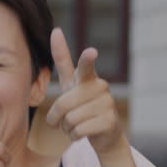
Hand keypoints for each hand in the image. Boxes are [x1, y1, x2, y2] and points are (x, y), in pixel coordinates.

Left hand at [45, 28, 125, 155]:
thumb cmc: (82, 106)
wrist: (105, 134)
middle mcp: (100, 87)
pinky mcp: (110, 121)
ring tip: (77, 125)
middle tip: (63, 120)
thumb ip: (64, 61)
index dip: (86, 60)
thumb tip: (56, 30)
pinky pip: (79, 131)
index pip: (85, 66)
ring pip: (70, 119)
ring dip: (67, 128)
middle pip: (63, 104)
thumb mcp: (71, 84)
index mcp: (87, 78)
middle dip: (57, 118)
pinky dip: (75, 136)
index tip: (91, 52)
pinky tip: (84, 133)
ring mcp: (108, 103)